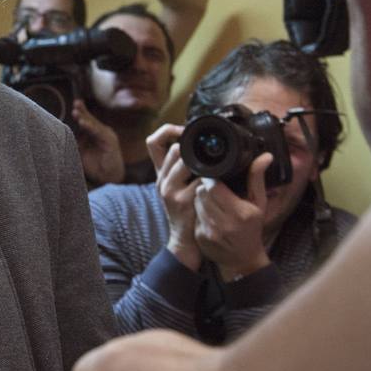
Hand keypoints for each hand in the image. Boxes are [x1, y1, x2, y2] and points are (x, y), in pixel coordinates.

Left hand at [72, 99, 123, 185]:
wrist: (107, 179)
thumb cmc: (94, 166)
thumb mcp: (81, 152)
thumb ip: (74, 143)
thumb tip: (59, 136)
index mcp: (94, 134)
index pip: (86, 121)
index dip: (80, 113)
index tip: (73, 106)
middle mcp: (102, 132)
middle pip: (91, 119)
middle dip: (83, 111)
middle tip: (76, 103)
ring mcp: (107, 136)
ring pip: (94, 124)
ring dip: (85, 118)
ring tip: (76, 112)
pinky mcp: (111, 142)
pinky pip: (99, 132)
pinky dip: (91, 127)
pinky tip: (83, 123)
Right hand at [147, 124, 200, 269]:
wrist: (185, 241)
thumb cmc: (186, 212)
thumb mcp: (177, 188)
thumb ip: (181, 168)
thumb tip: (193, 145)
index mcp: (160, 174)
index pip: (153, 142)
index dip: (168, 130)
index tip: (184, 130)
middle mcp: (161, 180)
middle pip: (172, 149)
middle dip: (191, 147)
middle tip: (205, 149)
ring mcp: (170, 190)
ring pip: (185, 160)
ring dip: (201, 161)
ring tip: (212, 165)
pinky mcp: (182, 201)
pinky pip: (199, 179)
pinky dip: (210, 178)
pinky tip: (217, 182)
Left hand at [193, 156, 271, 280]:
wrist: (242, 260)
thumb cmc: (252, 229)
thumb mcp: (258, 204)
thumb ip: (257, 178)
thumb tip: (265, 156)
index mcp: (240, 213)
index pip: (214, 187)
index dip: (212, 180)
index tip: (216, 178)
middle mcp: (224, 223)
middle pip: (202, 193)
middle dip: (205, 188)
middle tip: (214, 189)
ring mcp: (210, 232)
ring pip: (196, 202)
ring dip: (201, 199)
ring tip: (212, 202)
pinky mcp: (200, 237)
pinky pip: (194, 215)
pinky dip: (199, 212)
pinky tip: (208, 215)